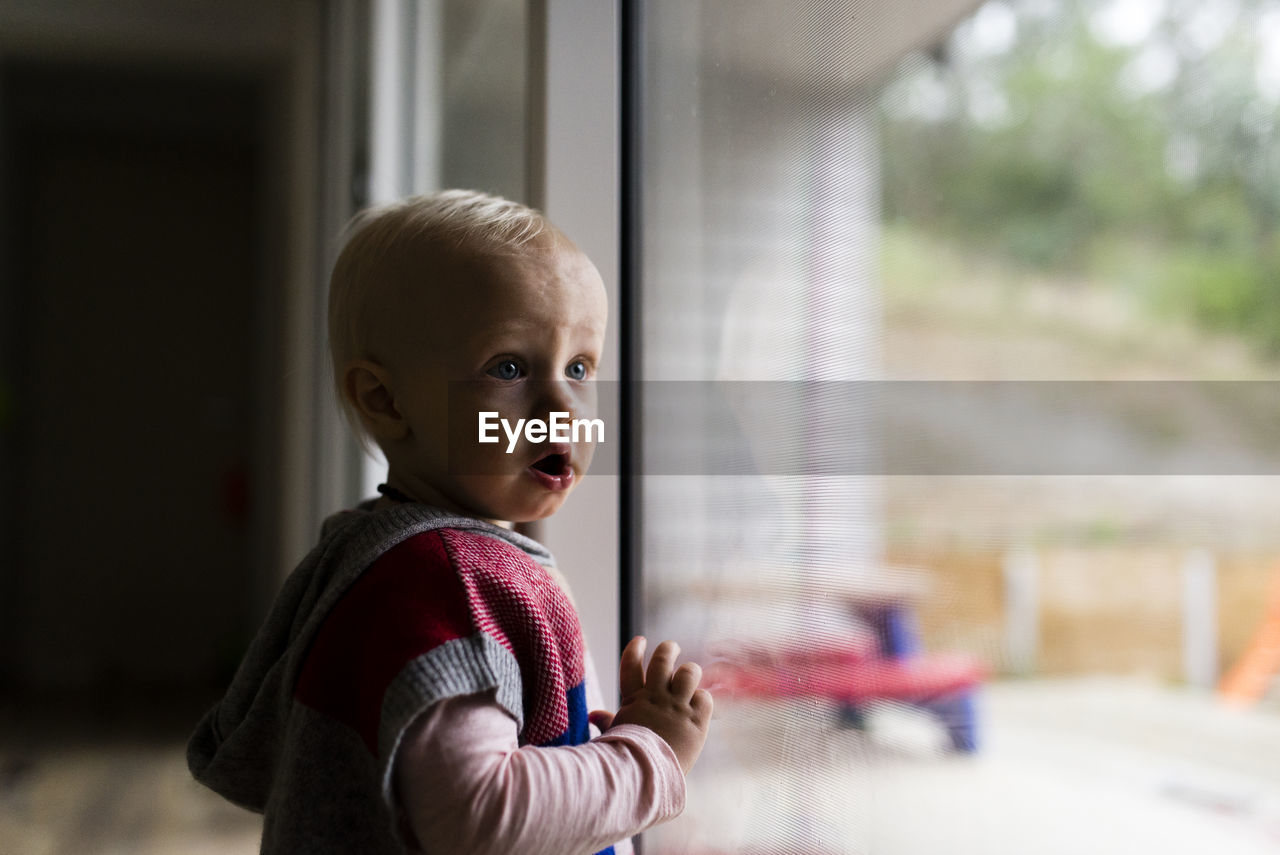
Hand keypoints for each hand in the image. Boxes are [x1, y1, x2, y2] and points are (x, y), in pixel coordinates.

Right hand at [601, 636, 712, 773]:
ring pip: (689, 672)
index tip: (640, 640)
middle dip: (669, 650)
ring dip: (690, 671)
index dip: (635, 649)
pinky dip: (703, 700)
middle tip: (672, 649)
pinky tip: (699, 705)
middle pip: (664, 659)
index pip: (631, 664)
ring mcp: (677, 707)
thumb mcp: (613, 735)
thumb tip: (593, 715)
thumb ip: (606, 722)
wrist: (642, 776)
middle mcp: (656, 697)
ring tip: (690, 673)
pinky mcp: (695, 720)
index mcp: (633, 700)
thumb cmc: (623, 759)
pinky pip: (705, 697)